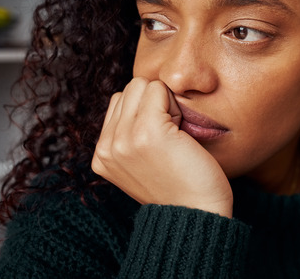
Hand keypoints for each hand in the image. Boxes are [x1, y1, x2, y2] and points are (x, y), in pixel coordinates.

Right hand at [91, 77, 232, 216]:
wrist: (198, 214)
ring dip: (164, 103)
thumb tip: (140, 97)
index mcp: (102, 155)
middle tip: (170, 139)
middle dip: (154, 104)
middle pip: (130, 89)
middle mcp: (106, 147)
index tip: (161, 144)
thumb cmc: (182, 186)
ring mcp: (123, 139)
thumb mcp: (141, 163)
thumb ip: (129, 136)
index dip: (146, 113)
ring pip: (142, 84)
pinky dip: (176, 105)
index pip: (119, 102)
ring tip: (174, 137)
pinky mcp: (147, 131)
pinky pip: (159, 88)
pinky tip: (181, 135)